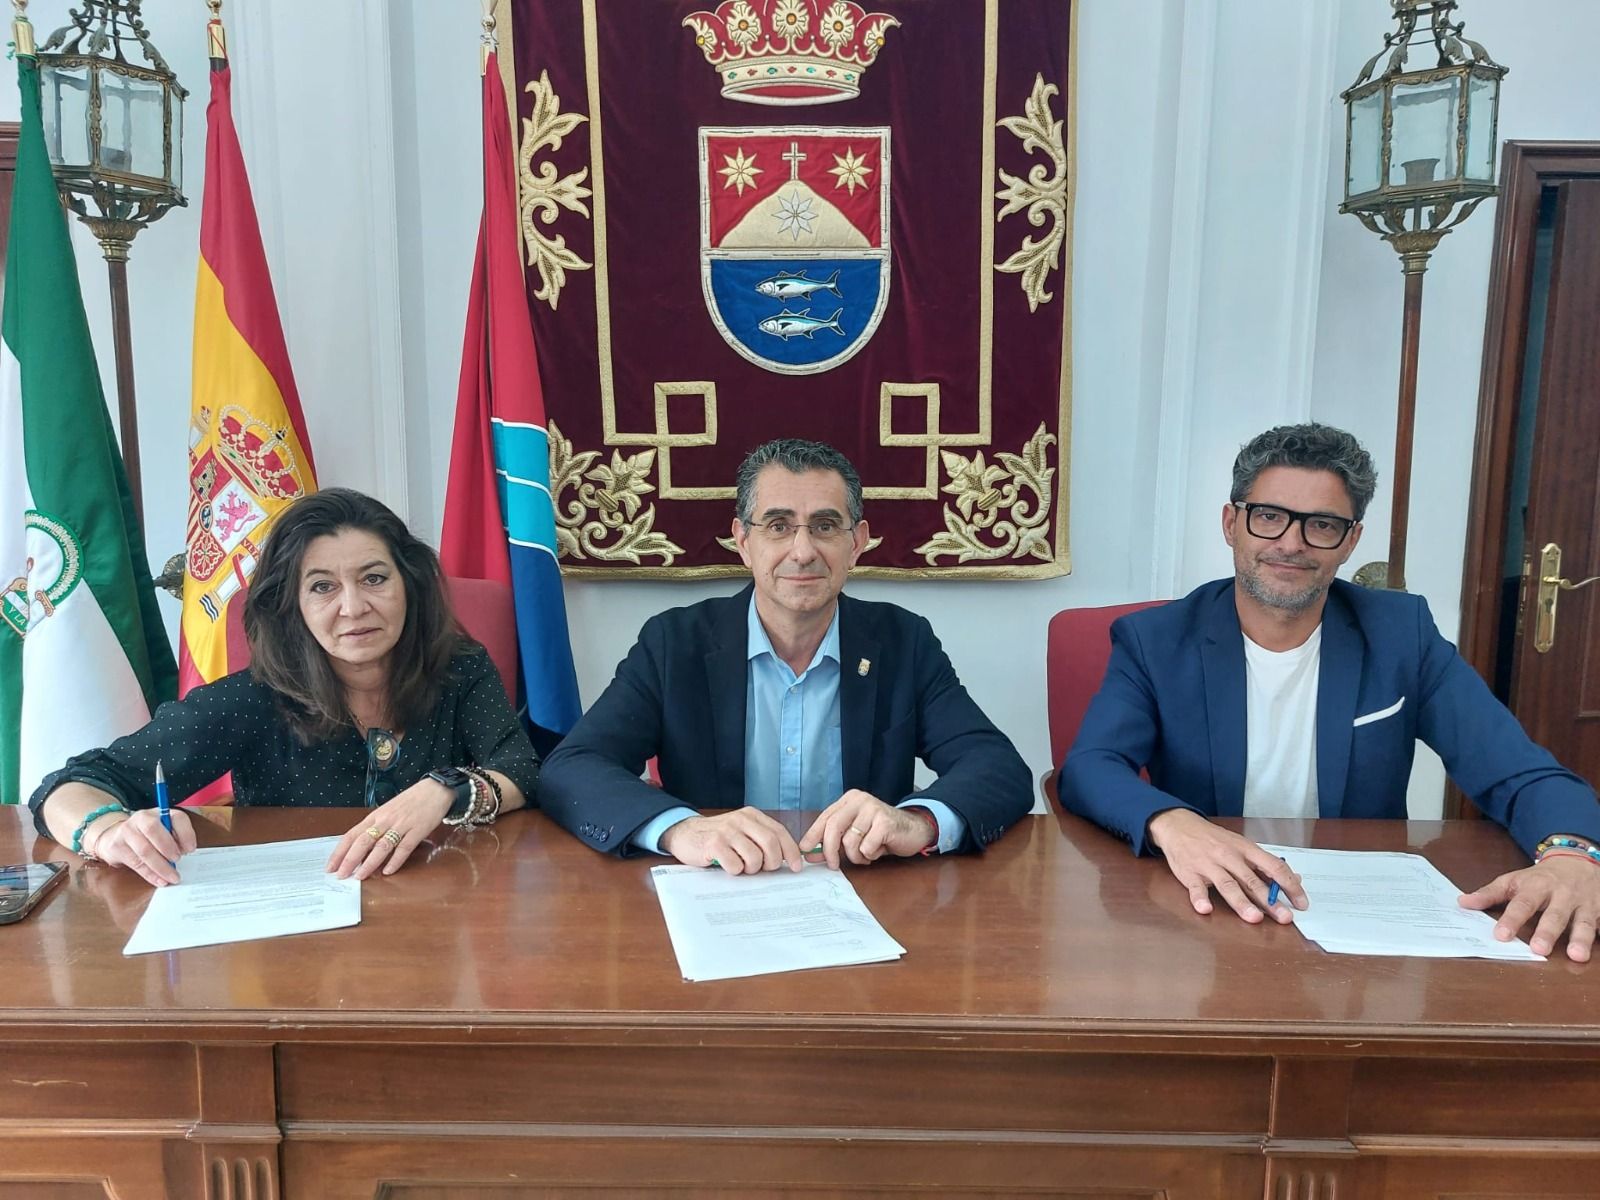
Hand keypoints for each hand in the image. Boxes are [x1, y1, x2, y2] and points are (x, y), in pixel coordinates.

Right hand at [85, 808, 196, 887]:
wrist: (116, 835)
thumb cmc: (148, 834)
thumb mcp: (165, 830)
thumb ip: (177, 837)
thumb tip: (185, 850)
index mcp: (160, 812)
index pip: (176, 817)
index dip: (186, 834)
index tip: (191, 849)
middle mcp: (141, 818)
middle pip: (154, 830)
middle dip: (168, 848)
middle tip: (178, 860)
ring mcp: (126, 832)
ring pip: (144, 850)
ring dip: (161, 867)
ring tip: (172, 876)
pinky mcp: (116, 847)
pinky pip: (136, 863)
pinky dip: (151, 874)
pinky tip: (160, 880)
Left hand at [327, 779, 454, 879]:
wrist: (435, 789)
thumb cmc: (411, 801)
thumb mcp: (388, 812)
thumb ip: (376, 829)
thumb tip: (363, 853)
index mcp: (376, 816)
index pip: (352, 835)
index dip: (340, 851)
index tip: (330, 866)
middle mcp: (386, 820)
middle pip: (363, 841)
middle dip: (350, 859)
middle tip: (341, 875)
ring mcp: (402, 825)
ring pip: (382, 846)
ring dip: (369, 862)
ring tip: (360, 876)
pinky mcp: (418, 830)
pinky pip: (404, 847)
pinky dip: (395, 861)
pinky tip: (388, 871)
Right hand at [660, 807, 803, 874]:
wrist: (684, 833)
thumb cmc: (718, 837)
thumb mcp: (741, 831)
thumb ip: (761, 839)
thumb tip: (787, 859)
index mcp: (752, 815)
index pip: (779, 831)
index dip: (790, 851)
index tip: (796, 866)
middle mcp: (741, 820)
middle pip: (770, 844)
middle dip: (773, 862)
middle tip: (765, 870)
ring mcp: (727, 831)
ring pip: (754, 857)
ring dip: (752, 869)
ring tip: (742, 867)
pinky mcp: (714, 844)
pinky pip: (735, 865)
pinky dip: (735, 871)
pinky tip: (727, 866)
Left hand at [800, 790, 935, 869]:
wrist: (914, 830)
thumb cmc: (881, 834)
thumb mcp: (855, 835)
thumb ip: (834, 842)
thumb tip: (810, 854)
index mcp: (849, 800)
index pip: (825, 817)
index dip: (813, 835)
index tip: (805, 850)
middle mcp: (860, 800)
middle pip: (833, 827)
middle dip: (829, 850)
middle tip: (832, 865)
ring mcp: (873, 809)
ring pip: (850, 841)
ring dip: (856, 856)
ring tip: (867, 854)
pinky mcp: (885, 822)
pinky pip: (866, 847)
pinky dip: (870, 855)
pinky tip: (879, 850)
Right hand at [1146, 807, 1305, 923]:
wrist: (1179, 825)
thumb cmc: (1214, 839)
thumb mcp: (1241, 846)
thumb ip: (1265, 865)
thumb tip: (1293, 879)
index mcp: (1246, 849)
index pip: (1274, 866)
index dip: (1290, 885)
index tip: (1301, 902)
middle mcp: (1229, 856)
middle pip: (1252, 880)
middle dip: (1270, 900)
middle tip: (1284, 917)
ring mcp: (1208, 865)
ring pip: (1228, 885)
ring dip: (1241, 902)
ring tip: (1254, 918)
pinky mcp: (1190, 873)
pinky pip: (1195, 887)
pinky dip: (1200, 898)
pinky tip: (1206, 909)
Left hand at [1458, 855, 1599, 961]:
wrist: (1578, 860)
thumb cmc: (1540, 877)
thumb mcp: (1514, 880)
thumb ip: (1490, 893)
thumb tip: (1462, 903)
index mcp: (1537, 887)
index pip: (1522, 904)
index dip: (1511, 920)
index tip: (1501, 935)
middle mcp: (1562, 895)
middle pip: (1555, 914)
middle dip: (1547, 931)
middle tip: (1539, 950)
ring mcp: (1585, 903)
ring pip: (1584, 921)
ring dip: (1581, 938)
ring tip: (1577, 955)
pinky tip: (1598, 950)